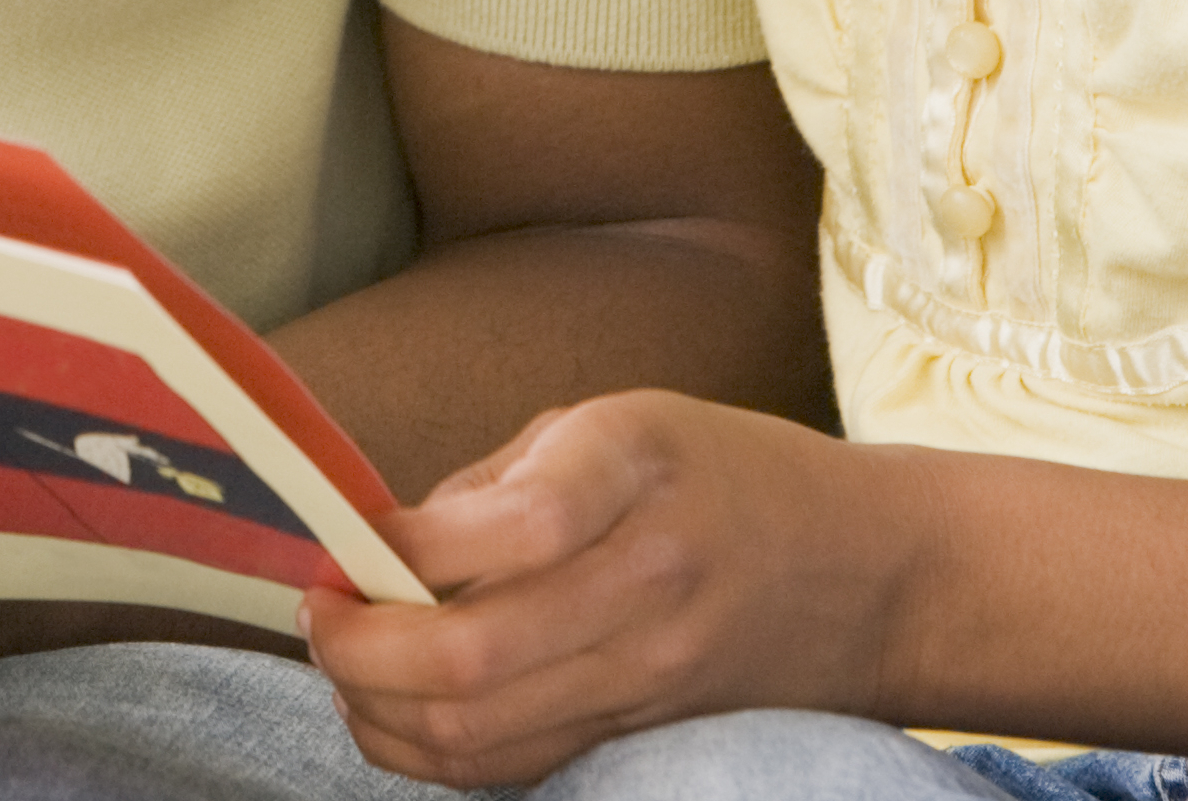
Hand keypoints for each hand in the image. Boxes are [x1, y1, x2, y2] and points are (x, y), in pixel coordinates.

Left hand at [302, 391, 908, 785]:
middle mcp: (645, 583)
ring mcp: (647, 676)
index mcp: (635, 469)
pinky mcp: (642, 735)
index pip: (510, 527)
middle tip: (316, 615)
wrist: (870, 573)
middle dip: (357, 650)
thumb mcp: (617, 421)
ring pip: (477, 736)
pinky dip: (431, 750)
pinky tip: (398, 706)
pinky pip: (513, 767)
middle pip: (471, 660)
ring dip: (377, 711)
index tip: (347, 538)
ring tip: (346, 663)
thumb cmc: (725, 473)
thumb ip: (496, 482)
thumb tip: (380, 545)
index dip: (400, 545)